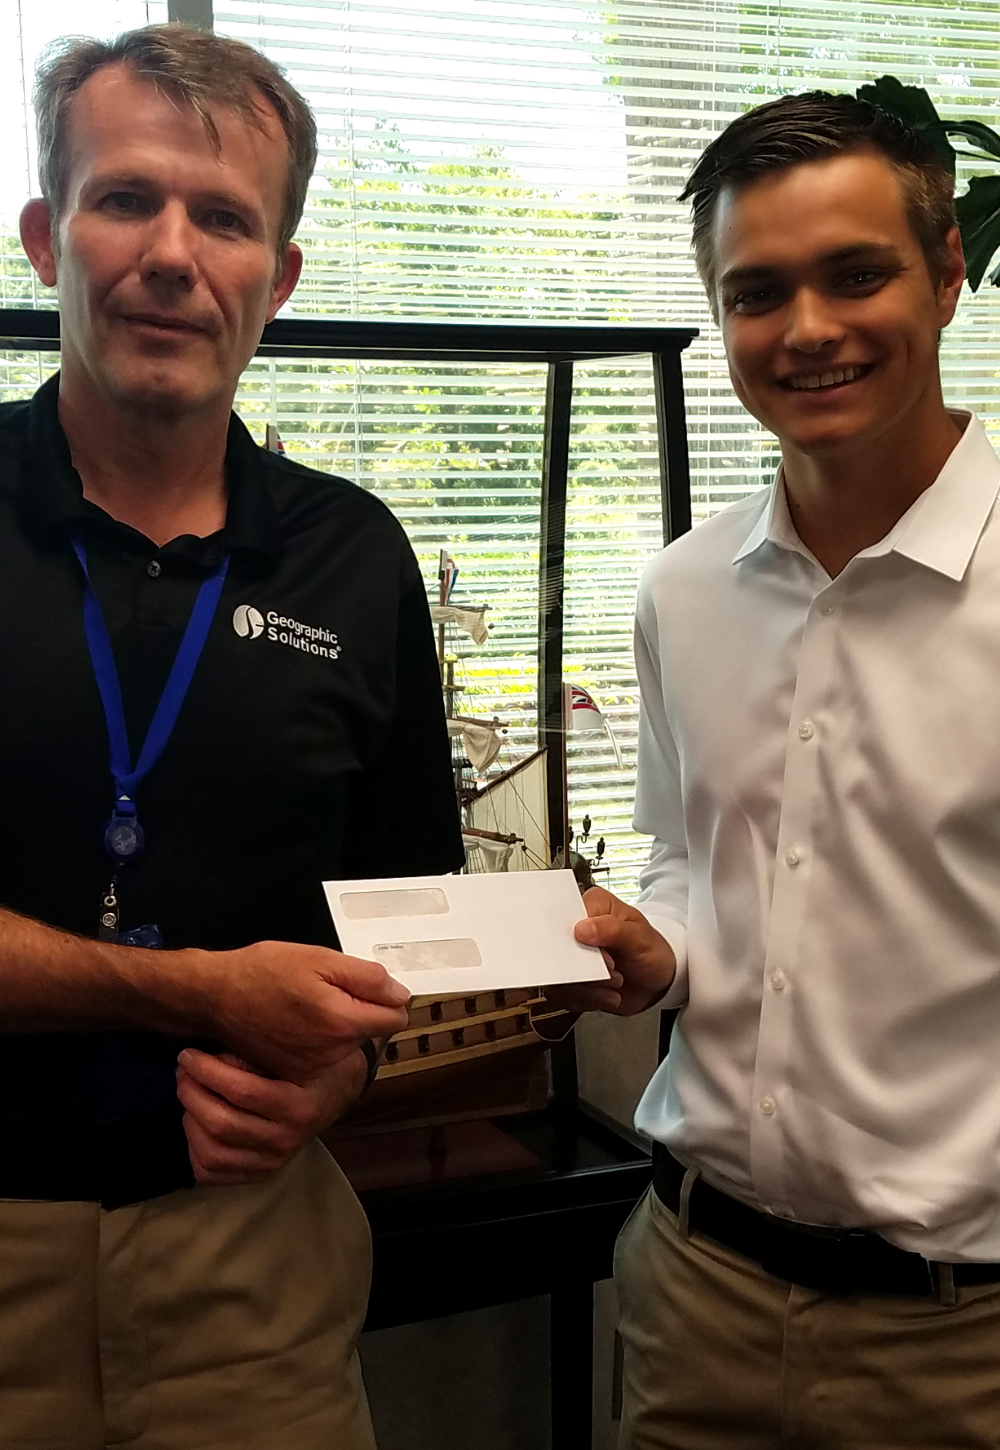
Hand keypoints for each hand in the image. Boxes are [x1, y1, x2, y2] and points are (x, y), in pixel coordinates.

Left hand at [176, 1047, 367, 1185]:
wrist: (335, 1093)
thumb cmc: (310, 1063)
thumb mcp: (295, 1049)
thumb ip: (257, 1050)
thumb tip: (211, 1052)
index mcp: (300, 1107)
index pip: (243, 1091)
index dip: (207, 1071)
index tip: (188, 1054)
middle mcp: (287, 1140)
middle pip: (222, 1124)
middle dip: (192, 1093)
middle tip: (183, 1071)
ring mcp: (271, 1162)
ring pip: (212, 1152)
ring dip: (189, 1120)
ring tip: (189, 1094)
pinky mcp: (258, 1174)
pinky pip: (211, 1172)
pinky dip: (194, 1148)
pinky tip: (196, 1122)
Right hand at [196, 941, 409, 1083]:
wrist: (215, 997)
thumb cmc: (262, 972)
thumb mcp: (320, 959)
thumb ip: (367, 978)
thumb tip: (399, 993)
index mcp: (341, 1022)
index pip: (396, 1017)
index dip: (386, 996)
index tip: (366, 985)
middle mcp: (331, 1053)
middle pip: (372, 1029)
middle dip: (359, 1008)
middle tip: (325, 988)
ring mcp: (312, 1067)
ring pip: (347, 1041)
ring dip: (336, 1023)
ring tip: (305, 1003)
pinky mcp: (295, 1073)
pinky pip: (323, 1053)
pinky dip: (316, 1038)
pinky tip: (294, 1021)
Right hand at [545, 887, 675, 1016]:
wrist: (659, 980)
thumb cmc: (652, 950)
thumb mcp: (639, 937)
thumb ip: (612, 929)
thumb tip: (581, 928)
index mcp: (592, 906)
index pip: (565, 919)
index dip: (576, 941)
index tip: (602, 956)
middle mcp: (577, 929)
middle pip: (557, 950)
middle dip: (585, 971)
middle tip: (613, 973)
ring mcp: (573, 956)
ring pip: (559, 977)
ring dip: (588, 989)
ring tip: (615, 985)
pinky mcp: (573, 979)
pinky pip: (563, 995)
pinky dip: (586, 1000)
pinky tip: (608, 995)